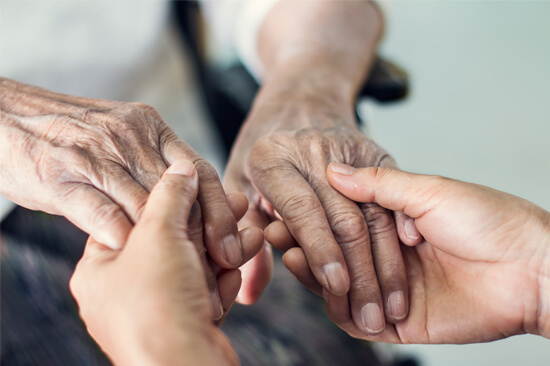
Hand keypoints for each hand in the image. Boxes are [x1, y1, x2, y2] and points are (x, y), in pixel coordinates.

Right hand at [0, 78, 243, 270]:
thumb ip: (156, 168)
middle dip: (203, 231)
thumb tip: (195, 208)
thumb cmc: (74, 138)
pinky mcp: (61, 176)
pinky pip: (100, 212)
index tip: (234, 244)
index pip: (199, 170)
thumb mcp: (124, 139)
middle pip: (180, 192)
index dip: (221, 209)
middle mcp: (129, 137)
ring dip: (166, 243)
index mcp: (151, 127)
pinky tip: (134, 256)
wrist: (7, 117)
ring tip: (185, 272)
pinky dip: (121, 237)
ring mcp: (95, 155)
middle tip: (220, 263)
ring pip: (145, 205)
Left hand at [70, 160, 243, 364]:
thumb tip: (180, 167)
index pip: (134, 219)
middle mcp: (123, 291)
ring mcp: (155, 311)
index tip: (198, 184)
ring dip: (223, 248)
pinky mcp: (183, 325)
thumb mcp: (159, 235)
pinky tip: (243, 261)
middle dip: (207, 224)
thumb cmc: (157, 306)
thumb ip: (170, 194)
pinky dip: (225, 277)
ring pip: (194, 266)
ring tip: (249, 232)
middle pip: (170, 243)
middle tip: (234, 204)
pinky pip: (205, 289)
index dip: (170, 199)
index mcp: (99, 269)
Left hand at [225, 92, 416, 334]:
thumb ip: (244, 238)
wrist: (299, 100)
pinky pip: (393, 197)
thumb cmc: (262, 152)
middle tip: (371, 316)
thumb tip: (248, 295)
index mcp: (272, 158)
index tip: (337, 289)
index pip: (302, 211)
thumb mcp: (239, 185)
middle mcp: (312, 149)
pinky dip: (402, 235)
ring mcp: (348, 147)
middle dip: (361, 272)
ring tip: (394, 305)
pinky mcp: (374, 151)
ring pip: (374, 213)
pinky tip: (410, 268)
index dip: (321, 252)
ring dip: (387, 264)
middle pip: (344, 218)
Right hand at [299, 163, 549, 342]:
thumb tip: (333, 170)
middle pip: (334, 257)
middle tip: (276, 230)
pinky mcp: (399, 324)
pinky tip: (317, 286)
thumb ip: (377, 186)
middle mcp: (388, 259)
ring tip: (291, 253)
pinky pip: (356, 320)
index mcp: (394, 227)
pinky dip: (335, 307)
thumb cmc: (488, 220)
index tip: (282, 204)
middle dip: (303, 244)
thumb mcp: (428, 191)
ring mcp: (391, 291)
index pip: (341, 224)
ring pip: (340, 289)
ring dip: (312, 273)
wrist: (531, 267)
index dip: (312, 216)